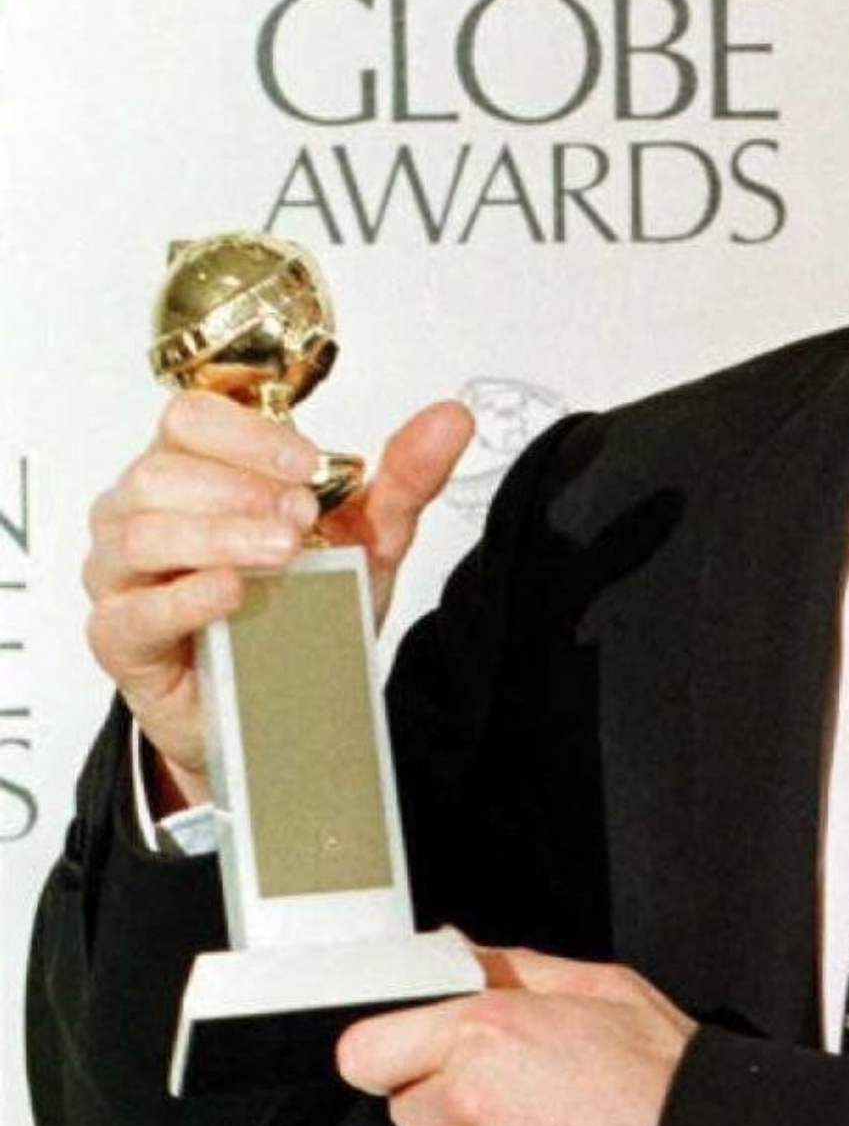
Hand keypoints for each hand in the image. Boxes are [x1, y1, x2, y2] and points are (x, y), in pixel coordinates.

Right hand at [83, 391, 472, 803]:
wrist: (286, 707)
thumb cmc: (307, 607)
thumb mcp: (369, 541)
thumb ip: (405, 480)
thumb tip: (452, 417)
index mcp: (194, 467)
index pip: (191, 417)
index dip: (248, 435)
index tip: (310, 466)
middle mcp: (144, 509)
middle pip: (161, 471)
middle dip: (239, 488)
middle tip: (303, 517)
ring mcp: (123, 573)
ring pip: (143, 533)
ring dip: (218, 535)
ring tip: (282, 553)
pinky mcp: (119, 637)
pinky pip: (134, 610)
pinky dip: (186, 596)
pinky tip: (231, 593)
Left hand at [334, 947, 697, 1125]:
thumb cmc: (674, 1084)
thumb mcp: (608, 990)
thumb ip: (517, 967)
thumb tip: (462, 953)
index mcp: (490, 1032)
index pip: (367, 1051)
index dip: (392, 1054)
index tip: (411, 1060)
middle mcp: (473, 1101)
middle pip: (403, 1106)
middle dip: (445, 1101)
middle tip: (509, 1100)